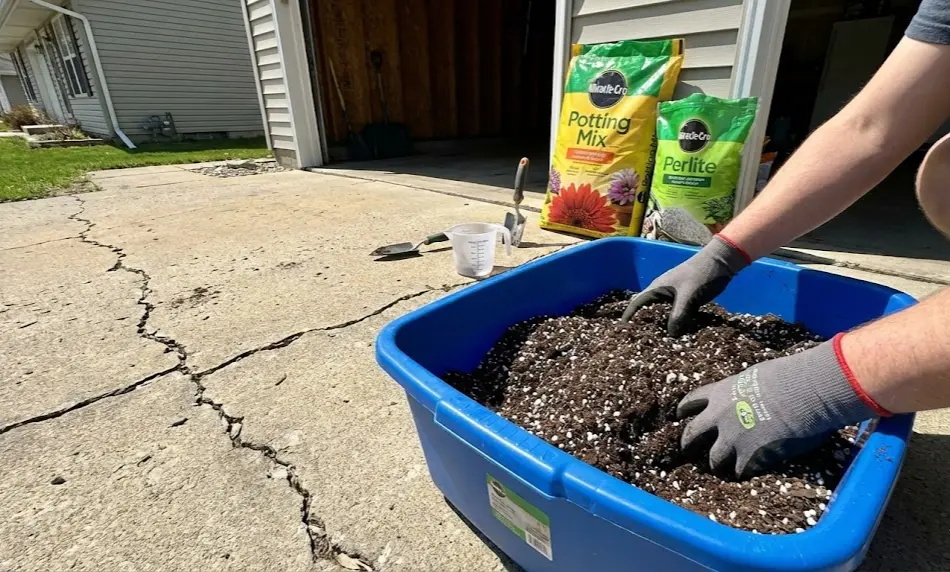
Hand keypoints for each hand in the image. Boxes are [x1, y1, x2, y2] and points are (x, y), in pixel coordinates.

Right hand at [621, 235, 749, 335]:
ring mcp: (675, 297)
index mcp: (657, 288)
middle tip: (640, 343)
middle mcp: (663, 293)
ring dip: (662, 327)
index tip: (622, 331)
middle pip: (649, 311)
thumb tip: (671, 336)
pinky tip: (679, 337)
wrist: (722, 262)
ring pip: (664, 315)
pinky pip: (677, 316)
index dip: (628, 316)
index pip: (637, 303)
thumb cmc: (701, 273)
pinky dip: (676, 325)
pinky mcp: (687, 301)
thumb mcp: (689, 295)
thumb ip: (678, 314)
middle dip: (644, 325)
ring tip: (659, 344)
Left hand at [677, 336, 885, 477]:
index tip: (679, 415)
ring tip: (720, 468)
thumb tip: (753, 395)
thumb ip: (745, 390)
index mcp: (720, 392)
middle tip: (687, 449)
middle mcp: (719, 416)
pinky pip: (740, 470)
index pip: (693, 400)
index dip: (685, 409)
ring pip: (714, 458)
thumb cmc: (788, 377)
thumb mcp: (756, 376)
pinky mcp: (748, 457)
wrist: (802, 393)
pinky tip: (747, 475)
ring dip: (717, 463)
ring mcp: (731, 439)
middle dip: (687, 442)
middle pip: (693, 432)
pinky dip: (743, 473)